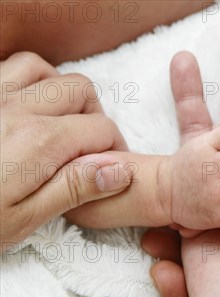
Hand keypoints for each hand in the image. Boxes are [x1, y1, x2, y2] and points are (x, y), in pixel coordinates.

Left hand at [1, 52, 129, 247]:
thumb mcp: (23, 219)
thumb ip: (74, 188)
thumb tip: (120, 169)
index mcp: (39, 143)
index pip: (102, 130)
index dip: (115, 150)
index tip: (109, 169)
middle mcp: (16, 109)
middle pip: (80, 91)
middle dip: (95, 116)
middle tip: (88, 147)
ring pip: (44, 69)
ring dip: (61, 91)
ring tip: (59, 120)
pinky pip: (7, 66)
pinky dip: (26, 79)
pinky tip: (26, 105)